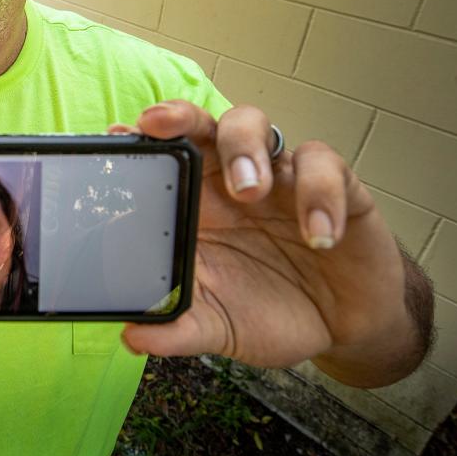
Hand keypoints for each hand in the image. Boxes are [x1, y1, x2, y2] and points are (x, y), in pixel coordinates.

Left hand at [115, 102, 428, 386]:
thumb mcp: (219, 327)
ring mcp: (281, 177)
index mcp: (196, 204)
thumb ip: (179, 330)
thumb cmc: (268, 311)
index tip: (114, 135)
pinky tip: (319, 236)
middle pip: (202, 125)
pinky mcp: (335, 187)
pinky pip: (325, 167)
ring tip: (249, 190)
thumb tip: (132, 338)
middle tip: (164, 127)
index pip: (163, 156)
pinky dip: (320, 194)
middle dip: (181, 117)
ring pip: (257, 126)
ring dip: (246, 148)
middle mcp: (232, 179)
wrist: (342, 329)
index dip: (139, 141)